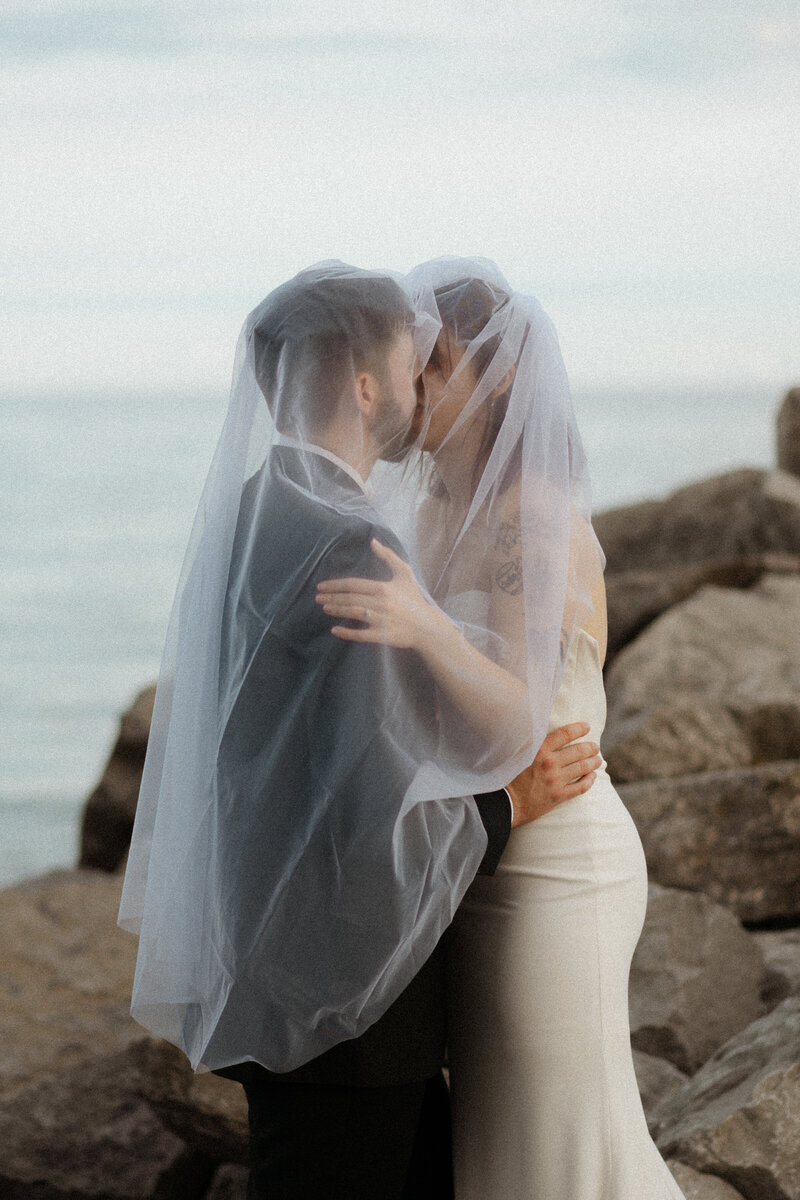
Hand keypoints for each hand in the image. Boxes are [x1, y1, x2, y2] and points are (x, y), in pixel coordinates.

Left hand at [315, 539, 440, 649]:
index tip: (322, 586)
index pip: (354, 584)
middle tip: (317, 598)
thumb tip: (373, 541)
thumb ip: (388, 556)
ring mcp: (381, 620)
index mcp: (383, 588)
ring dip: (337, 610)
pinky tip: (335, 630)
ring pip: (354, 613)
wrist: (427, 626)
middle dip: (332, 597)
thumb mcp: (404, 574)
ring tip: (325, 608)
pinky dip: (347, 633)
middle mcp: (381, 603)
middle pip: (351, 598)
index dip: (336, 585)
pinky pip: (361, 634)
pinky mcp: (383, 635)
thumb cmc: (414, 599)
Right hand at [507, 722, 600, 827]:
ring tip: (598, 759)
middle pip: (578, 751)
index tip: (587, 727)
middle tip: (595, 746)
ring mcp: (555, 780)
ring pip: (583, 768)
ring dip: (594, 762)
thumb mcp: (517, 752)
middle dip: (591, 747)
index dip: (579, 728)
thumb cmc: (507, 775)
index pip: (565, 734)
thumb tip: (538, 726)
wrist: (504, 803)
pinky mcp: (558, 796)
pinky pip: (580, 787)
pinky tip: (592, 776)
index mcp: (539, 750)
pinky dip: (589, 780)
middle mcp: (550, 763)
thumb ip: (530, 741)